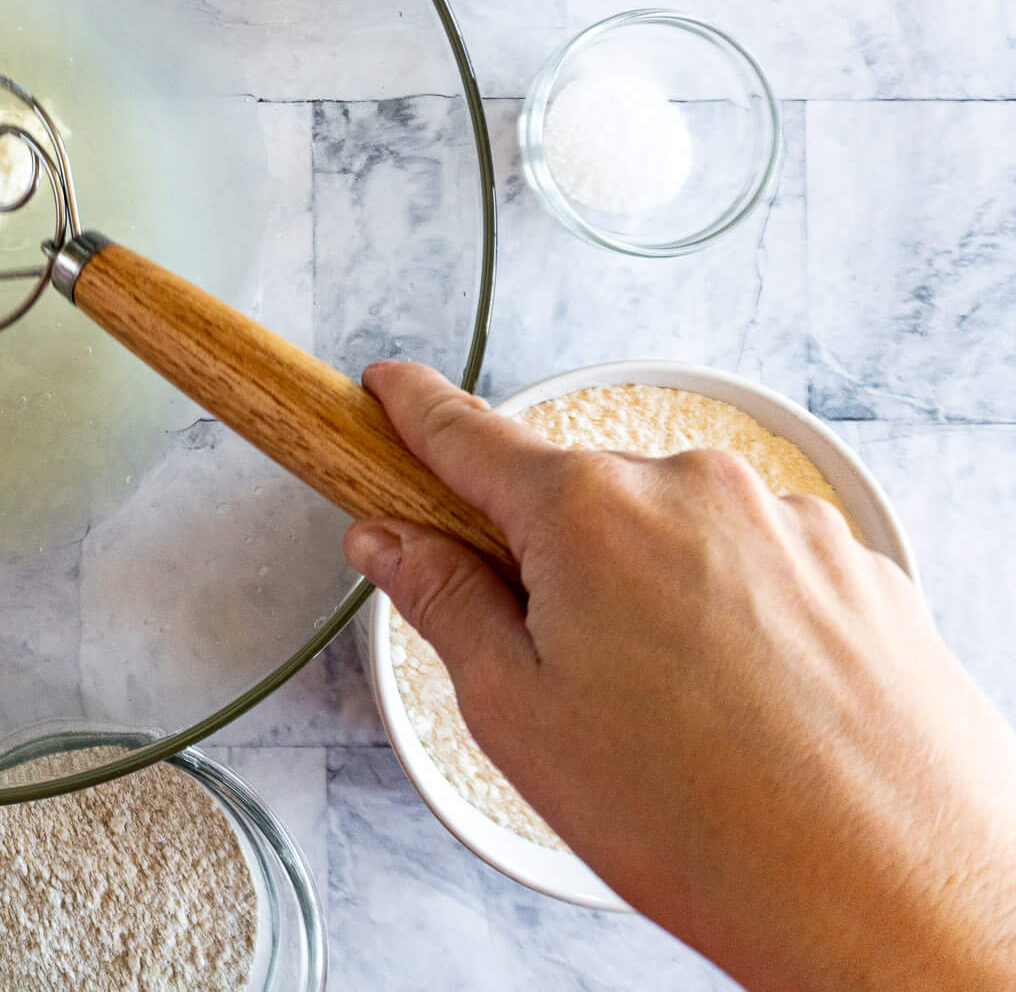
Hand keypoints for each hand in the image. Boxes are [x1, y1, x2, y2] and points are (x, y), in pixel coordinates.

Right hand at [349, 361, 1015, 991]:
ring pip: (675, 536)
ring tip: (675, 722)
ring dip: (652, 597)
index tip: (387, 389)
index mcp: (589, 511)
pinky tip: (745, 713)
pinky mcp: (860, 569)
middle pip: (578, 498)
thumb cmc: (706, 822)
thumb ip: (443, 603)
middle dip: (550, 564)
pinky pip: (760, 569)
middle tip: (559, 674)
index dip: (413, 410)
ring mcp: (789, 524)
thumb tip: (391, 540)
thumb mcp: (518, 716)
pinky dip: (736, 621)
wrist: (896, 894)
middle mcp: (693, 489)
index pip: (469, 434)